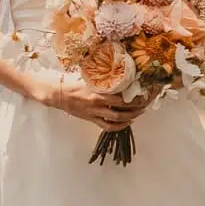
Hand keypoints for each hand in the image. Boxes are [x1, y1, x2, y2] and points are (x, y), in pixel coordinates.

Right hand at [37, 78, 152, 129]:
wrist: (59, 94)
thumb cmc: (75, 84)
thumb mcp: (91, 80)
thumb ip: (105, 82)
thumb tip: (121, 79)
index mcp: (98, 92)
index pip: (121, 96)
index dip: (134, 97)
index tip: (143, 94)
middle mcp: (98, 104)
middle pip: (122, 108)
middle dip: (136, 107)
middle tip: (145, 104)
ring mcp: (95, 114)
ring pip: (117, 119)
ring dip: (131, 117)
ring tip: (139, 113)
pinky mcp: (91, 120)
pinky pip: (108, 126)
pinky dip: (120, 126)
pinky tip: (127, 122)